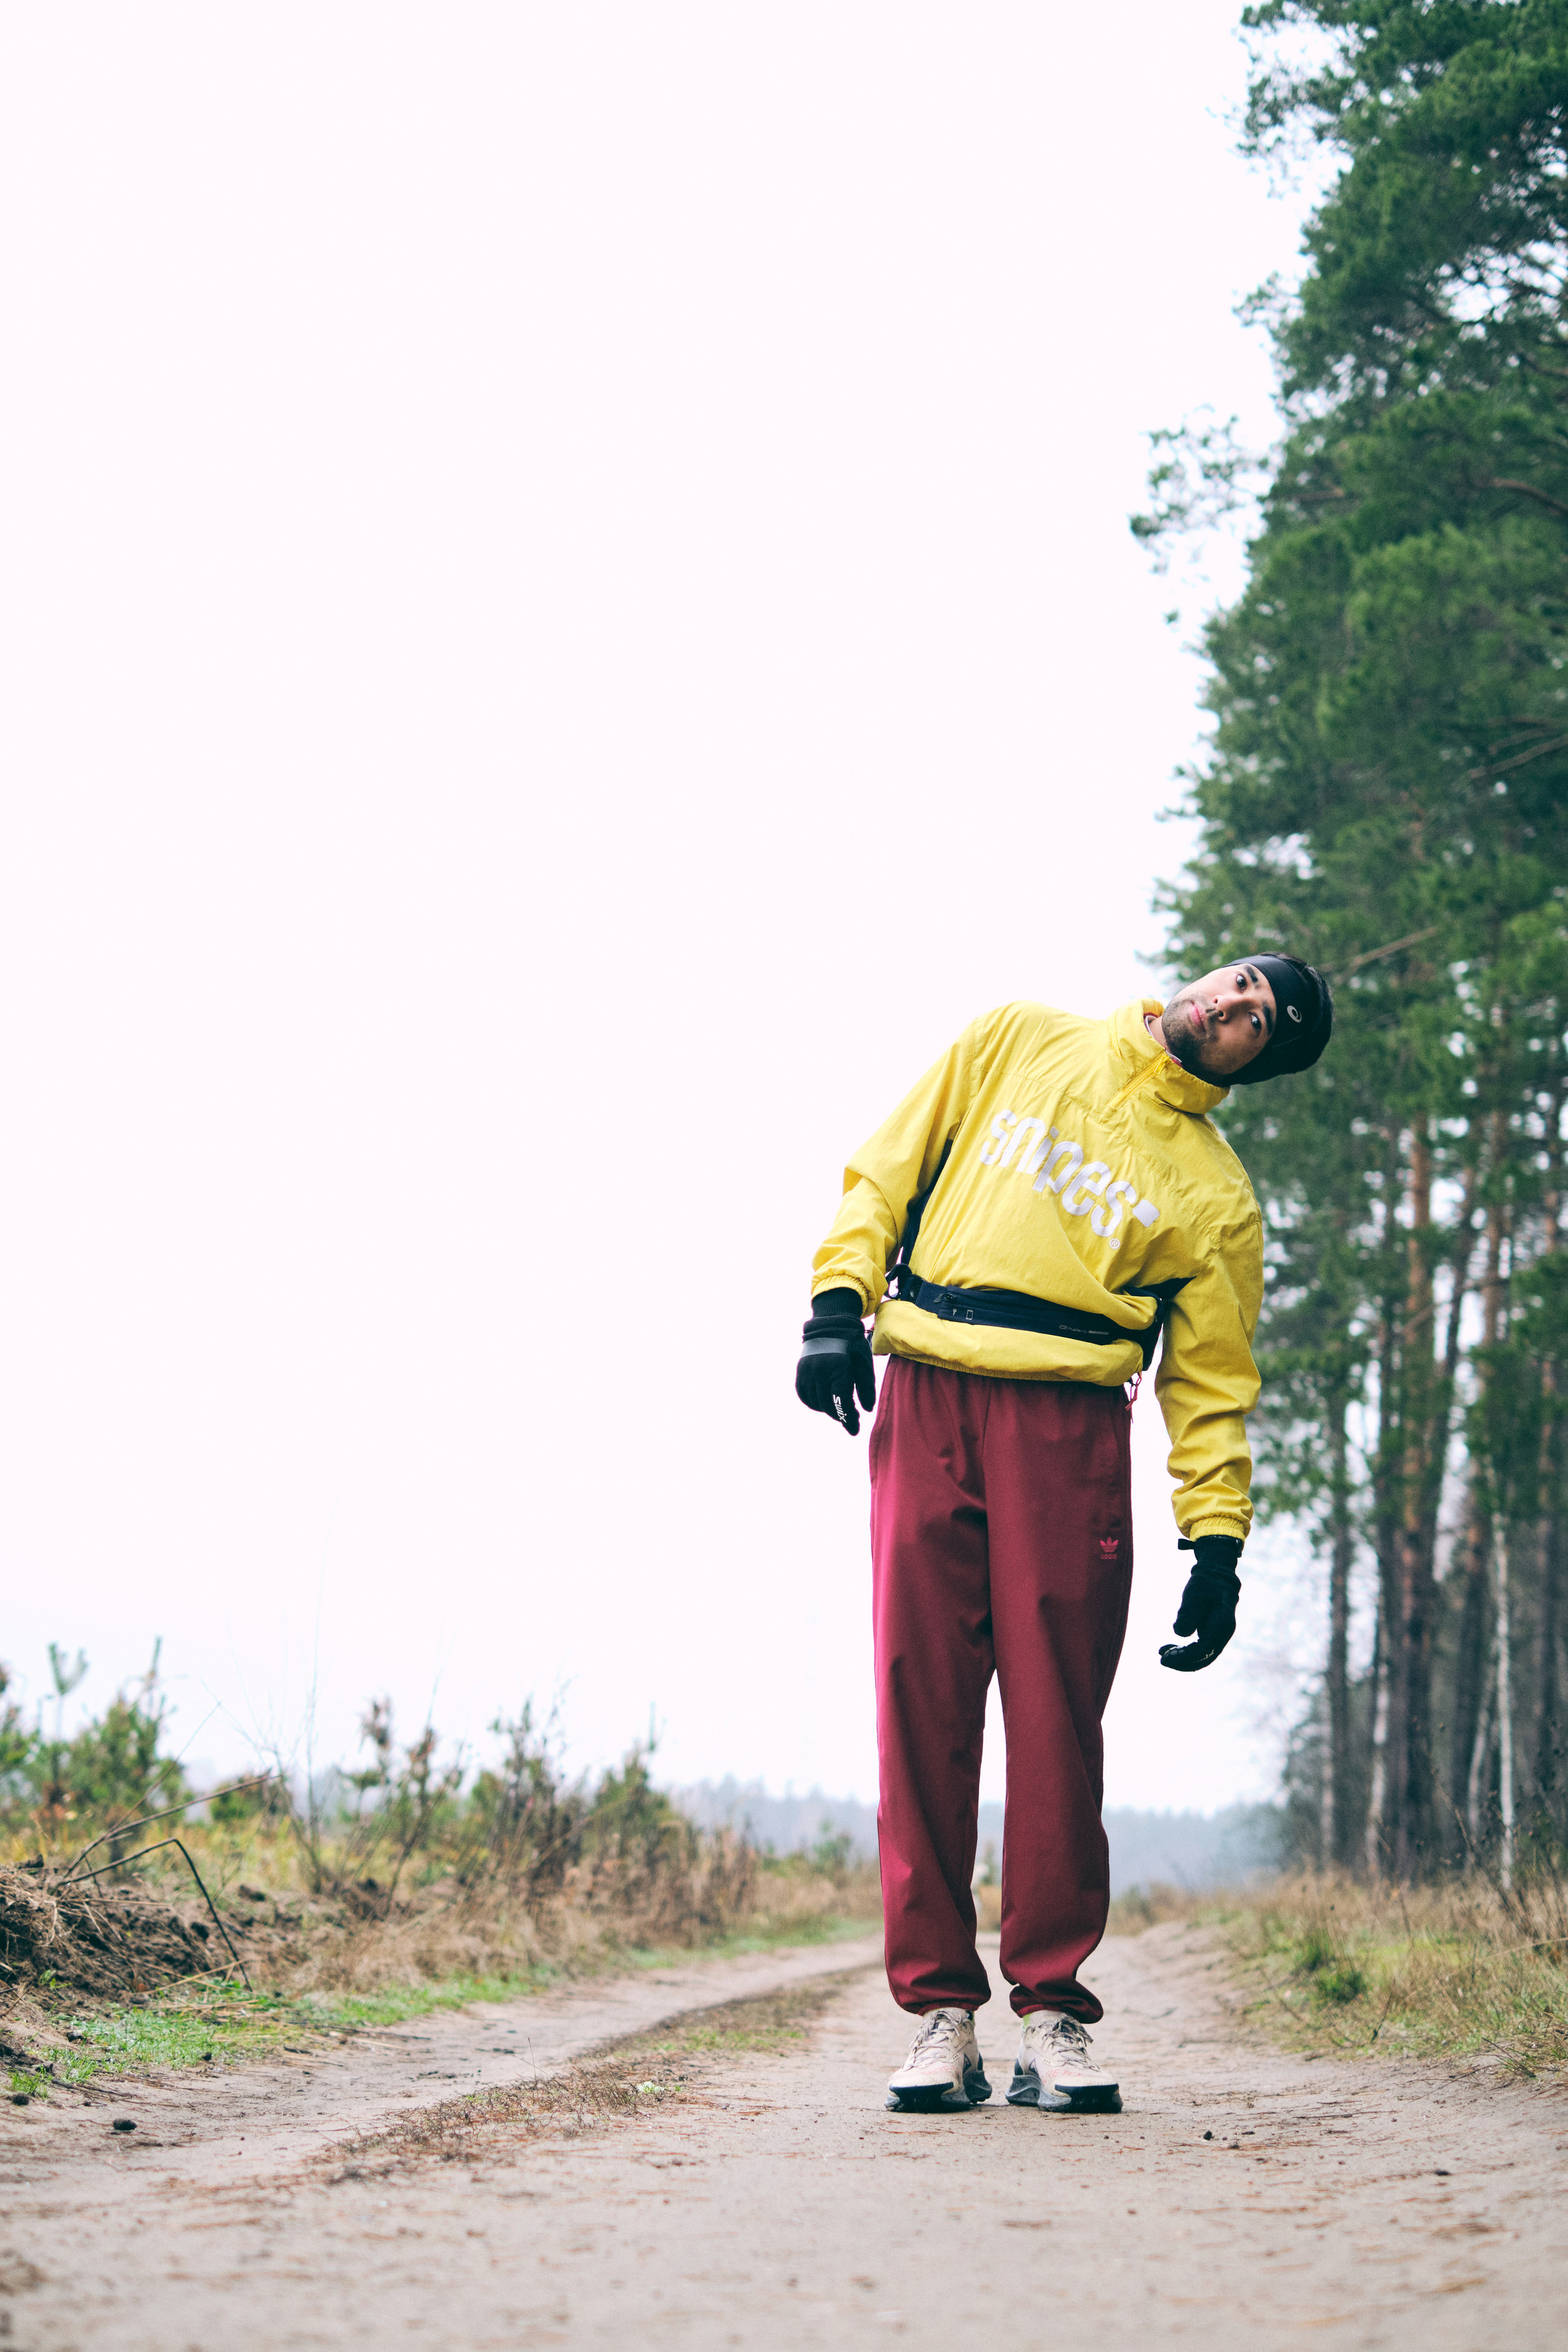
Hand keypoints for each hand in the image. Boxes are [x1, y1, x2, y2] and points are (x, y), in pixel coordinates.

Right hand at [796, 1292, 875, 1435]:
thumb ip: (866, 1388)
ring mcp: (807, 1370)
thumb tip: (867, 1410)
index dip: (848, 1419)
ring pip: (815, 1402)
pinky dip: (813, 1403)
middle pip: (828, 1405)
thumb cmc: (852, 1344)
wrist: (830, 1323)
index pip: (841, 1402)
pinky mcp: (800, 1370)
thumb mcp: (864, 1363)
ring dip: (827, 1410)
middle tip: (851, 1417)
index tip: (854, 1431)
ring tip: (839, 1408)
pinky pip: (804, 1394)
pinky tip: (824, 1403)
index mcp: (838, 1368)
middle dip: (841, 1416)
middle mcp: (820, 1370)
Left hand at [1159, 1536, 1241, 1671]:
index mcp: (1223, 1623)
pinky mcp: (1212, 1635)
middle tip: (1162, 1659)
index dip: (1185, 1657)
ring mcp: (1219, 1635)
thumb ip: (1189, 1612)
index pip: (1204, 1649)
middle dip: (1183, 1662)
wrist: (1216, 1575)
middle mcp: (1224, 1633)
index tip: (1166, 1658)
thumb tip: (1180, 1634)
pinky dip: (1185, 1652)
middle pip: (1205, 1658)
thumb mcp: (1194, 1593)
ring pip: (1203, 1657)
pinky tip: (1169, 1649)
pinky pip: (1200, 1650)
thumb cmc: (1205, 1583)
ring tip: (1163, 1653)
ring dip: (1183, 1659)